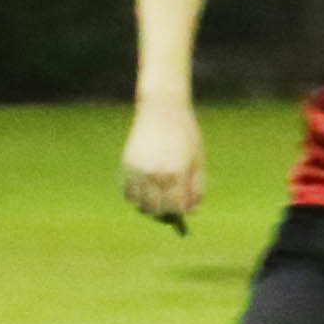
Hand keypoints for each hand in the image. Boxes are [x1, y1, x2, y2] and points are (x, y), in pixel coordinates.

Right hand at [121, 103, 204, 230]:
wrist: (162, 110)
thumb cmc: (185, 135)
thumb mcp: (198, 160)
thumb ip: (197, 188)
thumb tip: (192, 211)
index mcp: (176, 173)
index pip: (176, 207)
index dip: (181, 211)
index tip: (183, 208)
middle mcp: (154, 174)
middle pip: (156, 210)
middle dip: (165, 212)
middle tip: (170, 206)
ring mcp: (137, 170)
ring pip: (140, 204)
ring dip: (149, 206)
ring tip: (158, 199)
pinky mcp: (126, 165)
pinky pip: (127, 193)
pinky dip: (136, 197)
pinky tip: (145, 190)